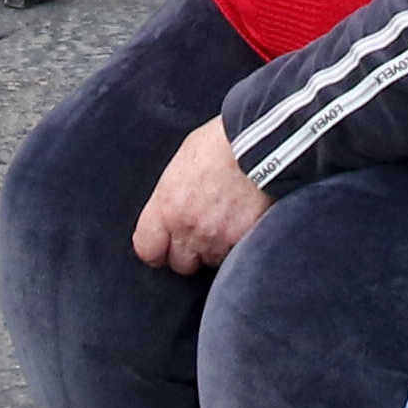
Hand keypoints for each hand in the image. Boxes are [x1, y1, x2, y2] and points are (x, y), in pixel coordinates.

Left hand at [133, 119, 272, 278]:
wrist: (260, 143)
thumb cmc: (219, 144)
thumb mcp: (181, 164)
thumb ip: (170, 196)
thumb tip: (168, 212)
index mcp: (166, 205)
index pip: (148, 250)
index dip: (158, 250)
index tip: (166, 246)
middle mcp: (187, 227)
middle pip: (181, 263)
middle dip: (191, 252)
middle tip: (203, 230)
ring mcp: (216, 238)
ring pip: (211, 261)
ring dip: (216, 248)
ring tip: (228, 221)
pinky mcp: (243, 242)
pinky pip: (236, 255)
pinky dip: (239, 245)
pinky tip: (245, 223)